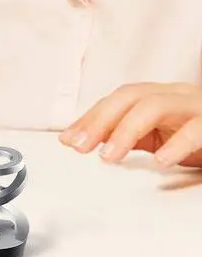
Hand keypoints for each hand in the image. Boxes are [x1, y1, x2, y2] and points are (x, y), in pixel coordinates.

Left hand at [59, 83, 201, 167]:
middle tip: (80, 147)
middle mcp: (178, 95)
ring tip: (109, 155)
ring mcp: (198, 107)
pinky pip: (197, 129)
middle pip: (131, 96)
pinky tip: (161, 161)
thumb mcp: (164, 136)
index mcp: (162, 96)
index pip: (118, 99)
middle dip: (100, 120)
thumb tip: (90, 140)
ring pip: (156, 106)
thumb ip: (133, 136)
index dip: (91, 117)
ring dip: (126, 130)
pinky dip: (178, 144)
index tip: (67, 139)